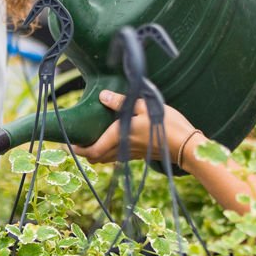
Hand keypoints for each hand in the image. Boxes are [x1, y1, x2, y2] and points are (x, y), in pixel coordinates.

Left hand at [73, 89, 201, 165]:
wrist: (187, 146)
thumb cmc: (167, 125)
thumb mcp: (145, 106)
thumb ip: (122, 102)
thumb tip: (102, 96)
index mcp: (119, 136)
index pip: (92, 151)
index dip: (78, 150)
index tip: (68, 145)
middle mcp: (122, 149)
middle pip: (96, 158)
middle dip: (84, 152)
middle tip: (76, 141)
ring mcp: (130, 154)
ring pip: (106, 159)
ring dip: (96, 152)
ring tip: (90, 140)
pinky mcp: (139, 155)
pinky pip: (117, 156)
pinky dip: (108, 151)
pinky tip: (111, 139)